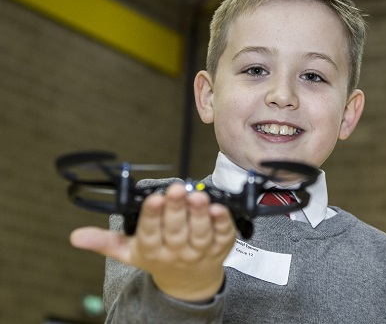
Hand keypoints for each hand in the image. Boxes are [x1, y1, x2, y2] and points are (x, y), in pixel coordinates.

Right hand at [70, 183, 236, 301]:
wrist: (188, 283)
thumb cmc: (158, 259)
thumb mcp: (128, 252)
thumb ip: (104, 242)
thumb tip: (76, 236)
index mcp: (152, 251)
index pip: (150, 233)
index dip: (152, 216)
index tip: (154, 199)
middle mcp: (176, 252)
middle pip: (176, 230)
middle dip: (176, 209)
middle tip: (176, 189)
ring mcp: (200, 251)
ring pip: (200, 233)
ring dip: (200, 214)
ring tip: (198, 196)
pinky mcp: (220, 247)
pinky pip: (223, 235)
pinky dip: (223, 222)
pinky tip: (220, 207)